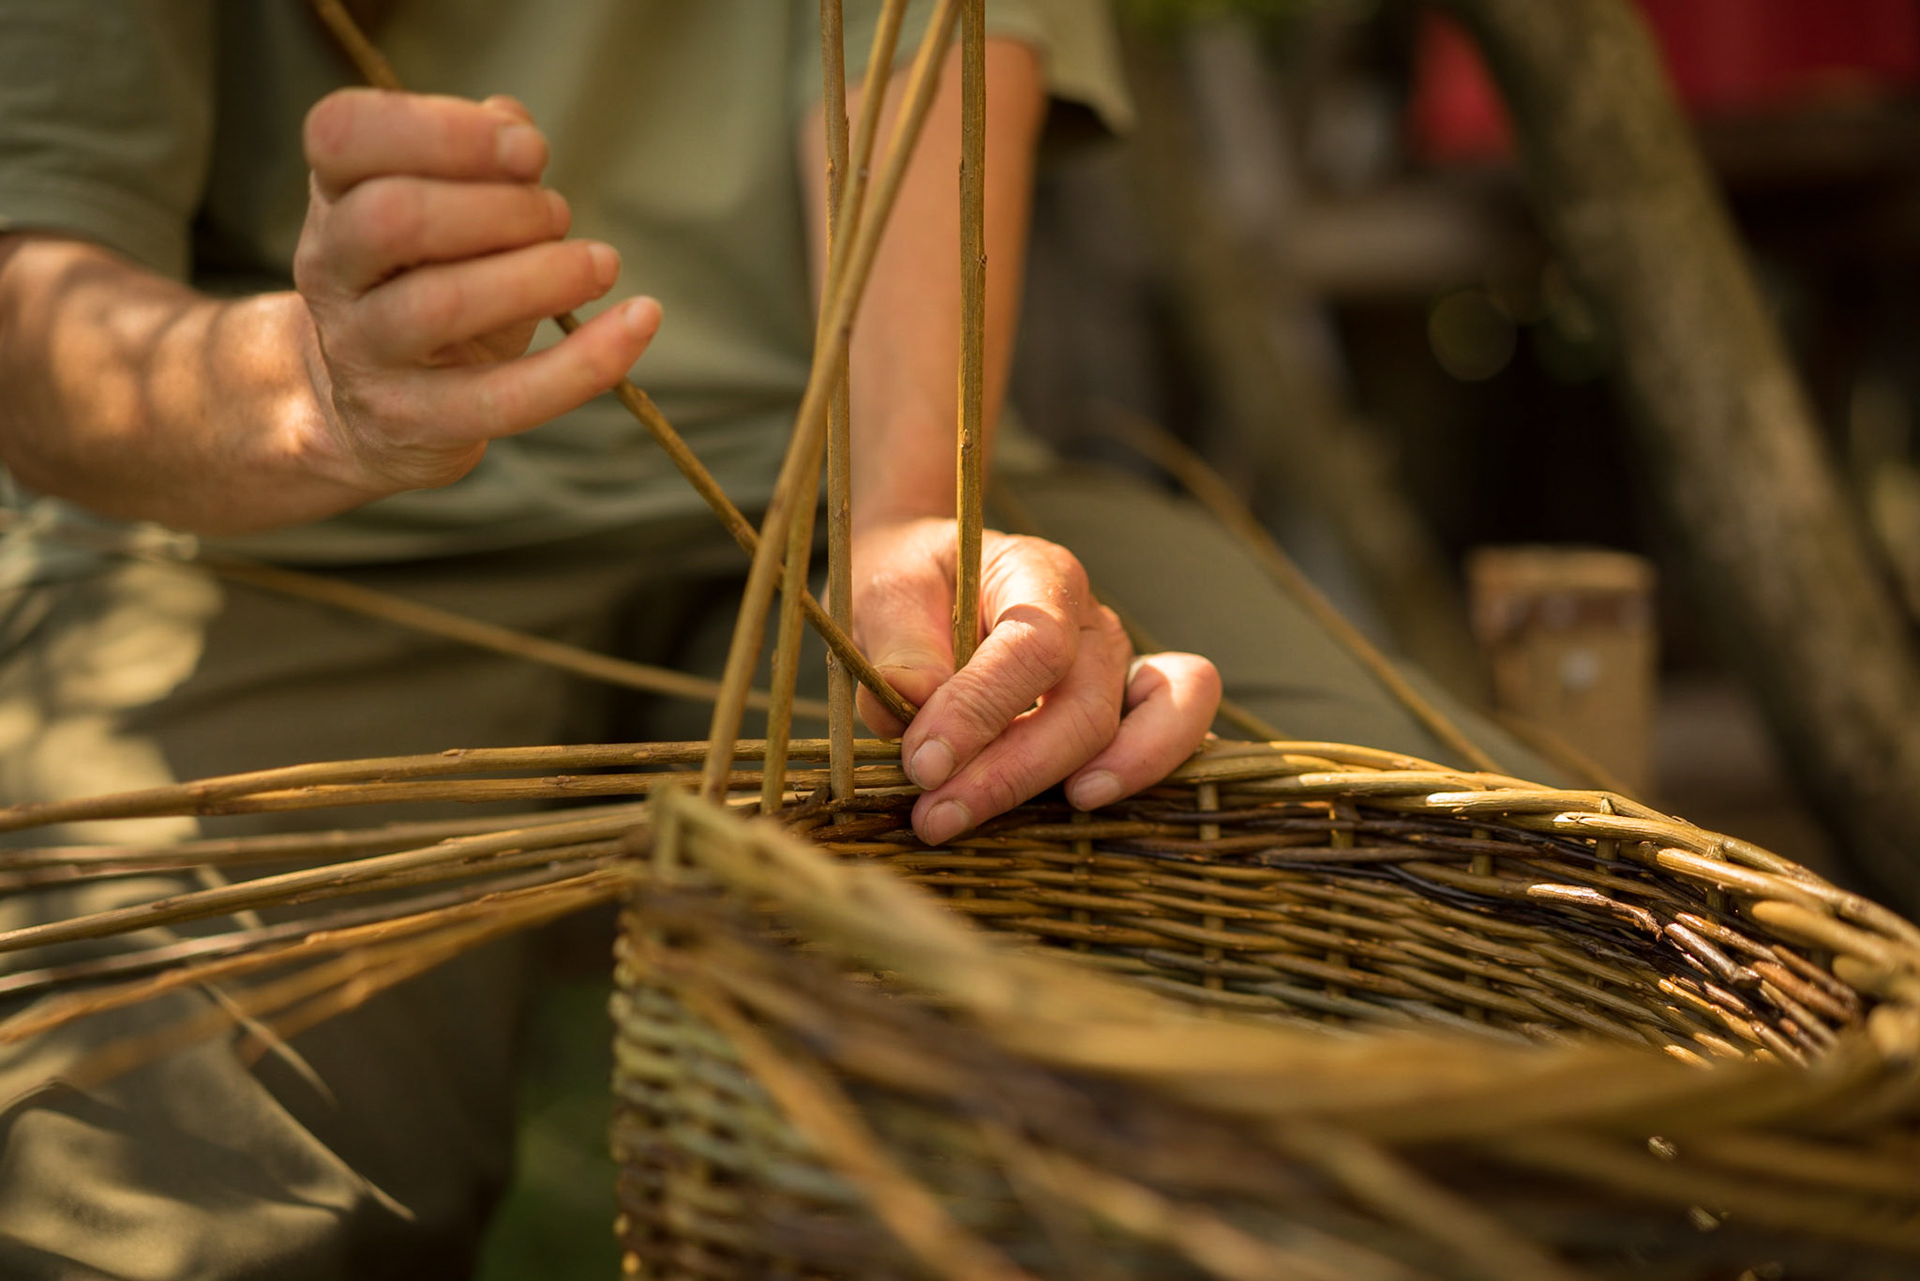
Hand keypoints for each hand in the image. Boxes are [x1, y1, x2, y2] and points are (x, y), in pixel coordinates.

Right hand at [294, 89, 659, 495]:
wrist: (374, 413)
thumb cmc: (427, 287)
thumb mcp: (444, 213)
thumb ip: (478, 163)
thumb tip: (517, 131)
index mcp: (334, 196)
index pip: (345, 131)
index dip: (441, 128)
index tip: (530, 150)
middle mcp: (330, 269)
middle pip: (394, 216)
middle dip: (501, 206)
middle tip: (559, 214)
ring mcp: (364, 351)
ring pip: (439, 304)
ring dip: (540, 275)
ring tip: (599, 264)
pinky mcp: (414, 422)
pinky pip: (505, 397)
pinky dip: (586, 362)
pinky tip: (640, 322)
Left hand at [851, 519, 1221, 845]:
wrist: (930, 583)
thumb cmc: (914, 586)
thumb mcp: (887, 593)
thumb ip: (900, 646)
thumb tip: (913, 701)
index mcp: (1040, 575)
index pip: (1034, 648)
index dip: (981, 712)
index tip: (922, 764)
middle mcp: (1093, 624)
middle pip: (1087, 706)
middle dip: (1013, 773)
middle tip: (935, 817)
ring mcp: (1118, 670)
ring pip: (1146, 725)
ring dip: (1097, 780)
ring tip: (1037, 823)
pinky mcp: (1124, 713)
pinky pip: (1181, 731)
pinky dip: (1151, 768)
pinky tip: (1090, 808)